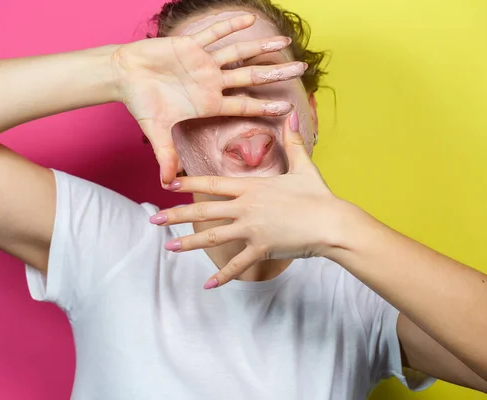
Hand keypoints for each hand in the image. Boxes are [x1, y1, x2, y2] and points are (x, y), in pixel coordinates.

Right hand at [113, 14, 306, 183]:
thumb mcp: (156, 132)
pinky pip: (214, 33)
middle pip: (251, 78)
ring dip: (262, 47)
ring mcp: (204, 63)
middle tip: (302, 69)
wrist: (124, 77)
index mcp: (208, 103)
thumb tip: (167, 185)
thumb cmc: (141, 104)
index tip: (289, 107)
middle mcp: (211, 83)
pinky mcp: (190, 45)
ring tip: (286, 41)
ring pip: (239, 53)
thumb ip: (166, 156)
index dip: (266, 106)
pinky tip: (249, 18)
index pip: (244, 106)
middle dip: (276, 74)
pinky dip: (229, 25)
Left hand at [149, 111, 353, 288]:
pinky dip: (223, 276)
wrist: (332, 222)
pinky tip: (207, 285)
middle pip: (204, 211)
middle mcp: (246, 207)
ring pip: (214, 237)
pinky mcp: (262, 249)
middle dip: (177, 215)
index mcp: (252, 187)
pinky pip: (238, 264)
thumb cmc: (318, 194)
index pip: (213, 183)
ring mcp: (252, 229)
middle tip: (154, 220)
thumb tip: (290, 115)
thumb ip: (292, 142)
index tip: (169, 185)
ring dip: (189, 243)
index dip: (189, 183)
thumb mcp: (303, 166)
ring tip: (169, 248)